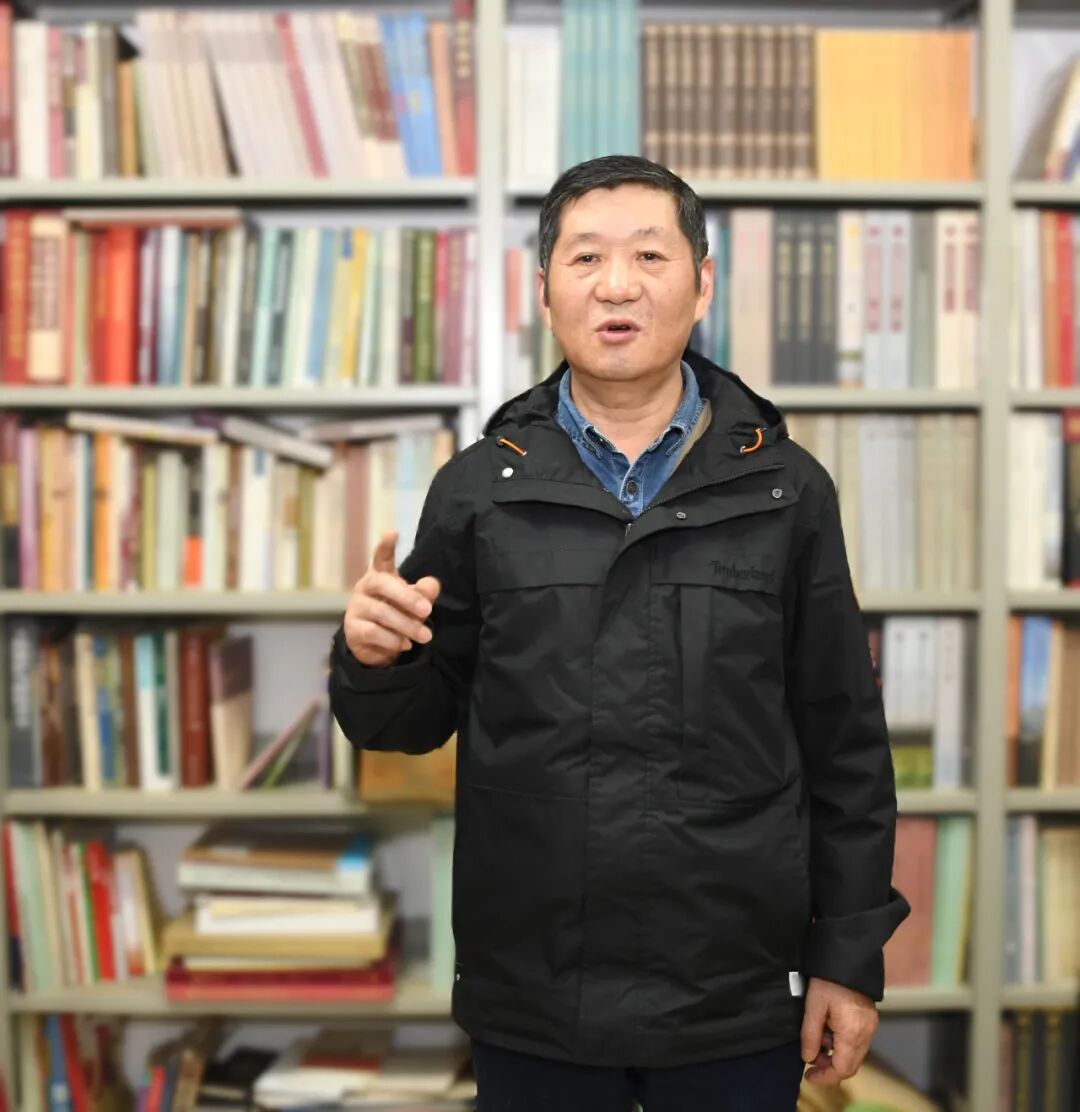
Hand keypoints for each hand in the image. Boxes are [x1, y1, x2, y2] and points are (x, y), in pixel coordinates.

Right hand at [343, 532, 441, 667]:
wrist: (374, 645)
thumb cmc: (397, 614)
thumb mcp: (414, 603)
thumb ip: (424, 593)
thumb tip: (431, 585)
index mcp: (380, 575)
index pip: (381, 558)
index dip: (386, 546)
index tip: (394, 532)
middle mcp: (365, 587)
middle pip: (382, 584)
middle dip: (407, 597)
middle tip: (427, 610)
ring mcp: (356, 607)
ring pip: (381, 612)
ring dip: (407, 625)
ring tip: (426, 636)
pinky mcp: (352, 629)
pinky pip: (373, 633)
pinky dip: (392, 640)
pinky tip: (406, 645)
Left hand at [800, 976, 877, 1084]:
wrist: (847, 957)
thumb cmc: (827, 980)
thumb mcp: (813, 1006)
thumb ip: (810, 1035)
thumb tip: (808, 1058)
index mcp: (852, 1033)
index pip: (842, 1069)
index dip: (825, 1077)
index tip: (809, 1076)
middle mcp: (866, 1034)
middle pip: (851, 1065)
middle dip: (830, 1067)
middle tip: (810, 1060)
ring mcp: (871, 1026)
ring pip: (854, 1054)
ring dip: (835, 1055)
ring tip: (816, 1041)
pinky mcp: (870, 1019)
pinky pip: (857, 1042)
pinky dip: (842, 1044)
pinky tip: (828, 1031)